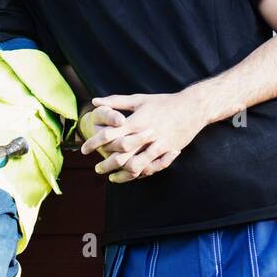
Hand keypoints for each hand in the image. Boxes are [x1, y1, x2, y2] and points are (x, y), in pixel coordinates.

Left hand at [82, 92, 207, 182]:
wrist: (192, 107)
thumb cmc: (163, 102)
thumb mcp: (139, 99)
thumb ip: (115, 101)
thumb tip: (95, 101)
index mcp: (136, 120)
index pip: (109, 134)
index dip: (94, 143)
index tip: (84, 150)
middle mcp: (145, 134)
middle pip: (120, 153)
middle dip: (106, 163)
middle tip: (96, 168)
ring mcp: (158, 145)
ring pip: (136, 165)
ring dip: (121, 174)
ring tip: (111, 177)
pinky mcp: (167, 152)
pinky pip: (151, 168)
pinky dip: (139, 174)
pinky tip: (131, 176)